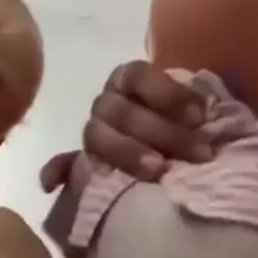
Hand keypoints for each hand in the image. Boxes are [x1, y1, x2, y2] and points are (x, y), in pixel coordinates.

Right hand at [40, 61, 212, 191]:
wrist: (177, 157)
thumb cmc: (191, 128)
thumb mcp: (197, 112)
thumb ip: (197, 106)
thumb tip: (206, 111)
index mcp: (131, 81)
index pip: (138, 75)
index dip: (167, 94)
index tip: (198, 116)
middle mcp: (109, 103)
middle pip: (120, 110)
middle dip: (160, 131)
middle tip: (197, 152)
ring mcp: (95, 132)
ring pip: (97, 136)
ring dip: (126, 152)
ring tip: (156, 170)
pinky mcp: (84, 161)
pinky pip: (63, 163)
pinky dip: (56, 170)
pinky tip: (51, 183)